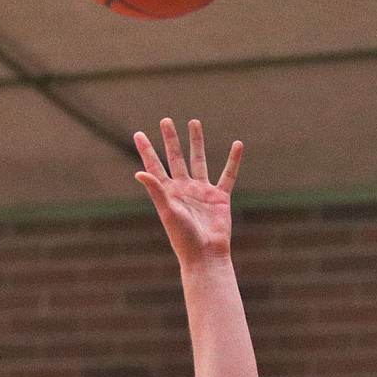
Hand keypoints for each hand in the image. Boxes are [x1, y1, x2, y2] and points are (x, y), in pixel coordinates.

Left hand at [133, 118, 242, 266]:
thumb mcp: (168, 211)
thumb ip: (156, 190)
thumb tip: (138, 172)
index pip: (154, 166)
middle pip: (176, 158)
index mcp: (167, 193)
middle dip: (170, 140)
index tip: (138, 133)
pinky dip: (233, 160)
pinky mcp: (220, 197)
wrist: (205, 255)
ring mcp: (202, 192)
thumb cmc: (183, 237)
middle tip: (165, 121)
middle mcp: (183, 189)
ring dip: (196, 142)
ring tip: (194, 122)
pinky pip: (228, 175)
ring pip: (199, 160)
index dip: (146, 150)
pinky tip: (238, 144)